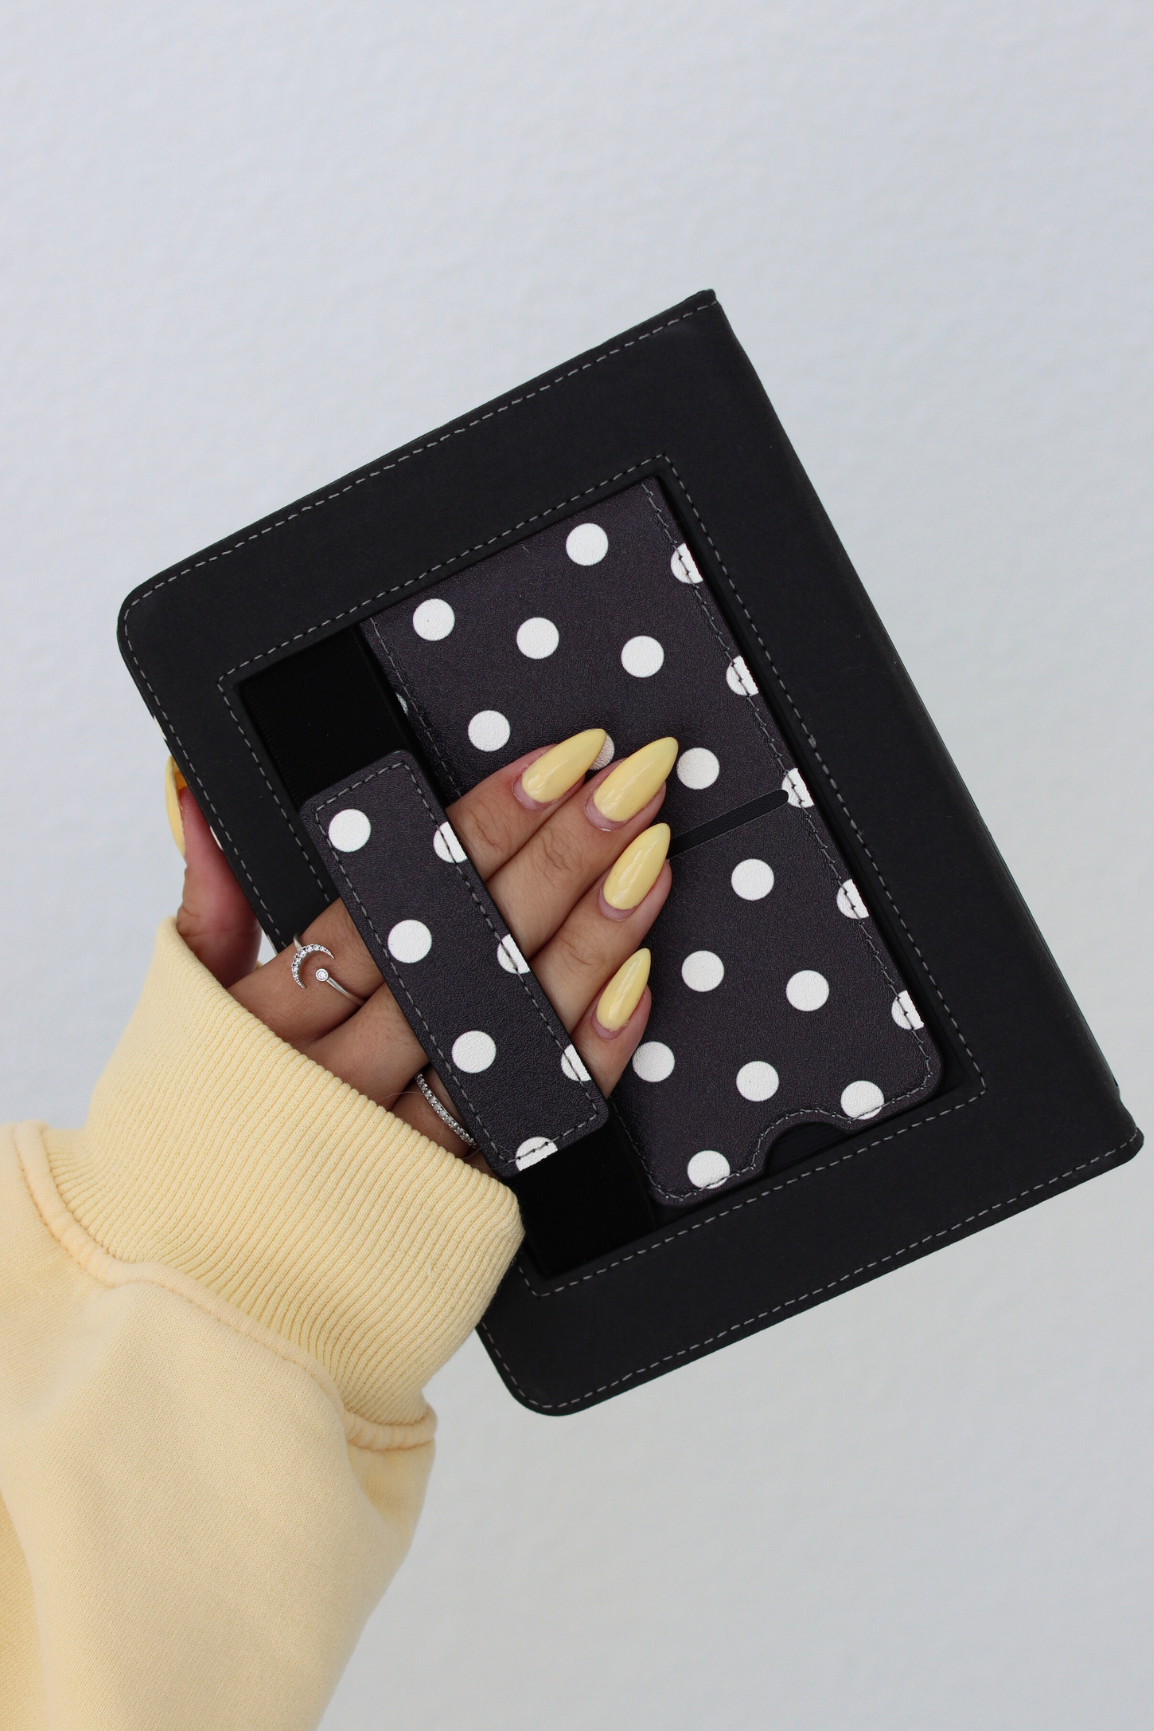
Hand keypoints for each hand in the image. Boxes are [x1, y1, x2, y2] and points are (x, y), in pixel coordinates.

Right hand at [170, 730, 676, 1169]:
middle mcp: (342, 1076)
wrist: (195, 1297)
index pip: (396, 897)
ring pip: (512, 1025)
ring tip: (651, 861)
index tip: (556, 763)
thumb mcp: (181, 1011)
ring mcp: (404, 1144)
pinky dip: (592, 1055)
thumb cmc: (191, 1143)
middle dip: (561, 855)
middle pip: (467, 947)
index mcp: (274, 1017)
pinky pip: (536, 1121)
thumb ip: (205, 900)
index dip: (485, 823)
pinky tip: (638, 987)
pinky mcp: (453, 1204)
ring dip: (595, 938)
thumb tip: (193, 794)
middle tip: (633, 785)